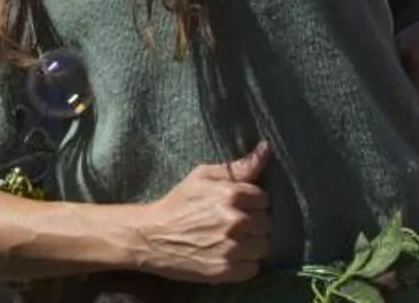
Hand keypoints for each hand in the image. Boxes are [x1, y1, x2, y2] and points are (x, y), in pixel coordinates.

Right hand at [135, 142, 272, 283]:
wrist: (151, 236)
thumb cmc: (178, 203)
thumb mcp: (202, 176)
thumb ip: (238, 166)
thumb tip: (267, 147)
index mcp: (231, 195)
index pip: (263, 199)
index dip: (251, 202)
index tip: (238, 206)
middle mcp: (235, 222)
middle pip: (266, 223)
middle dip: (253, 222)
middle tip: (234, 223)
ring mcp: (231, 248)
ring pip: (263, 246)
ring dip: (252, 244)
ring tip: (234, 240)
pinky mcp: (226, 270)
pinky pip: (253, 268)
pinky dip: (244, 263)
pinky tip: (229, 255)